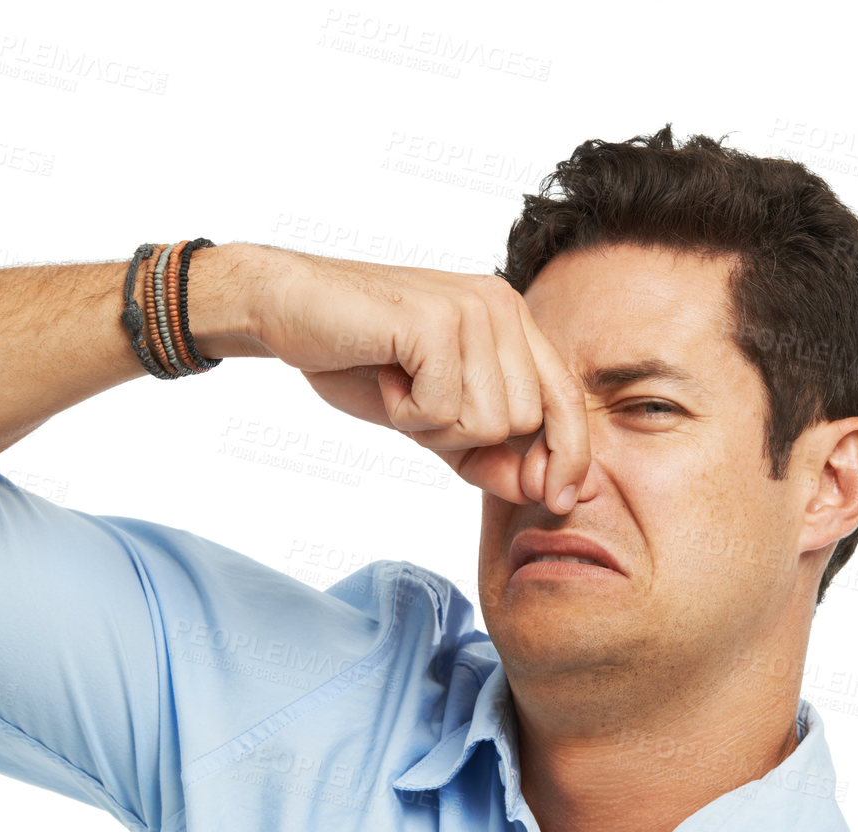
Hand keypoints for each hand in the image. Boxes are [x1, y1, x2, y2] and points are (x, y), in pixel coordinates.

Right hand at [254, 251, 590, 513]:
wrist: (288, 309)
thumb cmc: (362, 362)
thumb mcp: (436, 423)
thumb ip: (490, 456)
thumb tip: (543, 492)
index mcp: (512, 323)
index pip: (566, 399)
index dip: (569, 454)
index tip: (560, 499)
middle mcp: (502, 307)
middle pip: (524, 422)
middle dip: (467, 439)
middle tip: (417, 403)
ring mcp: (472, 308)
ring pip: (488, 422)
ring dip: (432, 426)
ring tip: (399, 385)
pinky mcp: (437, 320)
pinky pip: (443, 410)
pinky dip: (405, 413)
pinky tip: (384, 375)